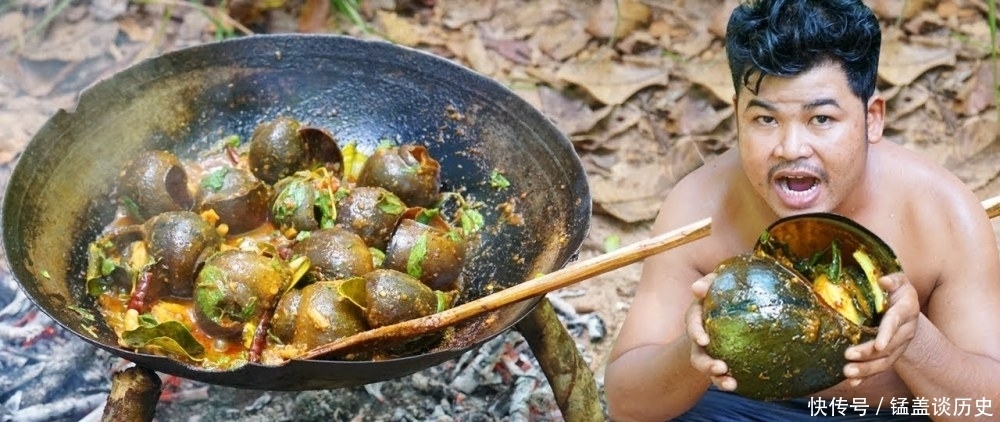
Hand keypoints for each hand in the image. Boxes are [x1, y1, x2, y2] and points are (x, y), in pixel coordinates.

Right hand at [687, 273, 737, 390]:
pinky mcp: (722, 363)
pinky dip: (727, 382)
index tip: (703, 340)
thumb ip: (709, 283)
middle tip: (720, 367)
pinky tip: (738, 385)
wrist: (731, 312)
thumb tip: (697, 289)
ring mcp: (710, 354)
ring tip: (731, 384)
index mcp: (697, 319)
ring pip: (708, 370)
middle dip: (706, 364)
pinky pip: (723, 376)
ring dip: (717, 379)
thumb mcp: (716, 285)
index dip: (696, 332)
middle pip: (697, 356)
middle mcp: (700, 340)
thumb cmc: (723, 294)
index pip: (693, 324)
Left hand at [842, 272, 919, 385]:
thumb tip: (883, 280)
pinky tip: (853, 383)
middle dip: (869, 353)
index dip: (888, 334)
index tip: (878, 345)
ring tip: (847, 372)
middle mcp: (905, 331)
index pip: (896, 322)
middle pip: (889, 347)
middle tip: (848, 356)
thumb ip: (892, 280)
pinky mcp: (890, 355)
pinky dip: (867, 376)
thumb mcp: (898, 280)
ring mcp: (898, 346)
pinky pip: (880, 368)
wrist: (905, 306)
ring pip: (885, 361)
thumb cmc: (895, 289)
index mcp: (907, 310)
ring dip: (867, 369)